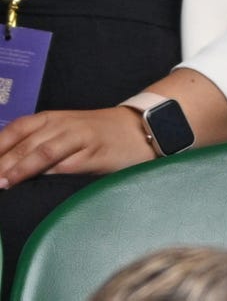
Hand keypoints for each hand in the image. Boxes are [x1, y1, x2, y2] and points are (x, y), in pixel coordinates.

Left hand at [0, 106, 151, 186]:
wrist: (139, 127)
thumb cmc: (97, 135)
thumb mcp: (65, 133)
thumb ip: (40, 145)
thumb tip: (7, 170)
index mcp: (52, 118)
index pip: (16, 130)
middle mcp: (62, 124)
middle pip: (24, 142)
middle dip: (1, 162)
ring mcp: (78, 136)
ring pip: (42, 150)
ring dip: (19, 167)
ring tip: (2, 183)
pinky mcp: (93, 152)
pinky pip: (67, 162)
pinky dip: (47, 172)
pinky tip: (35, 182)